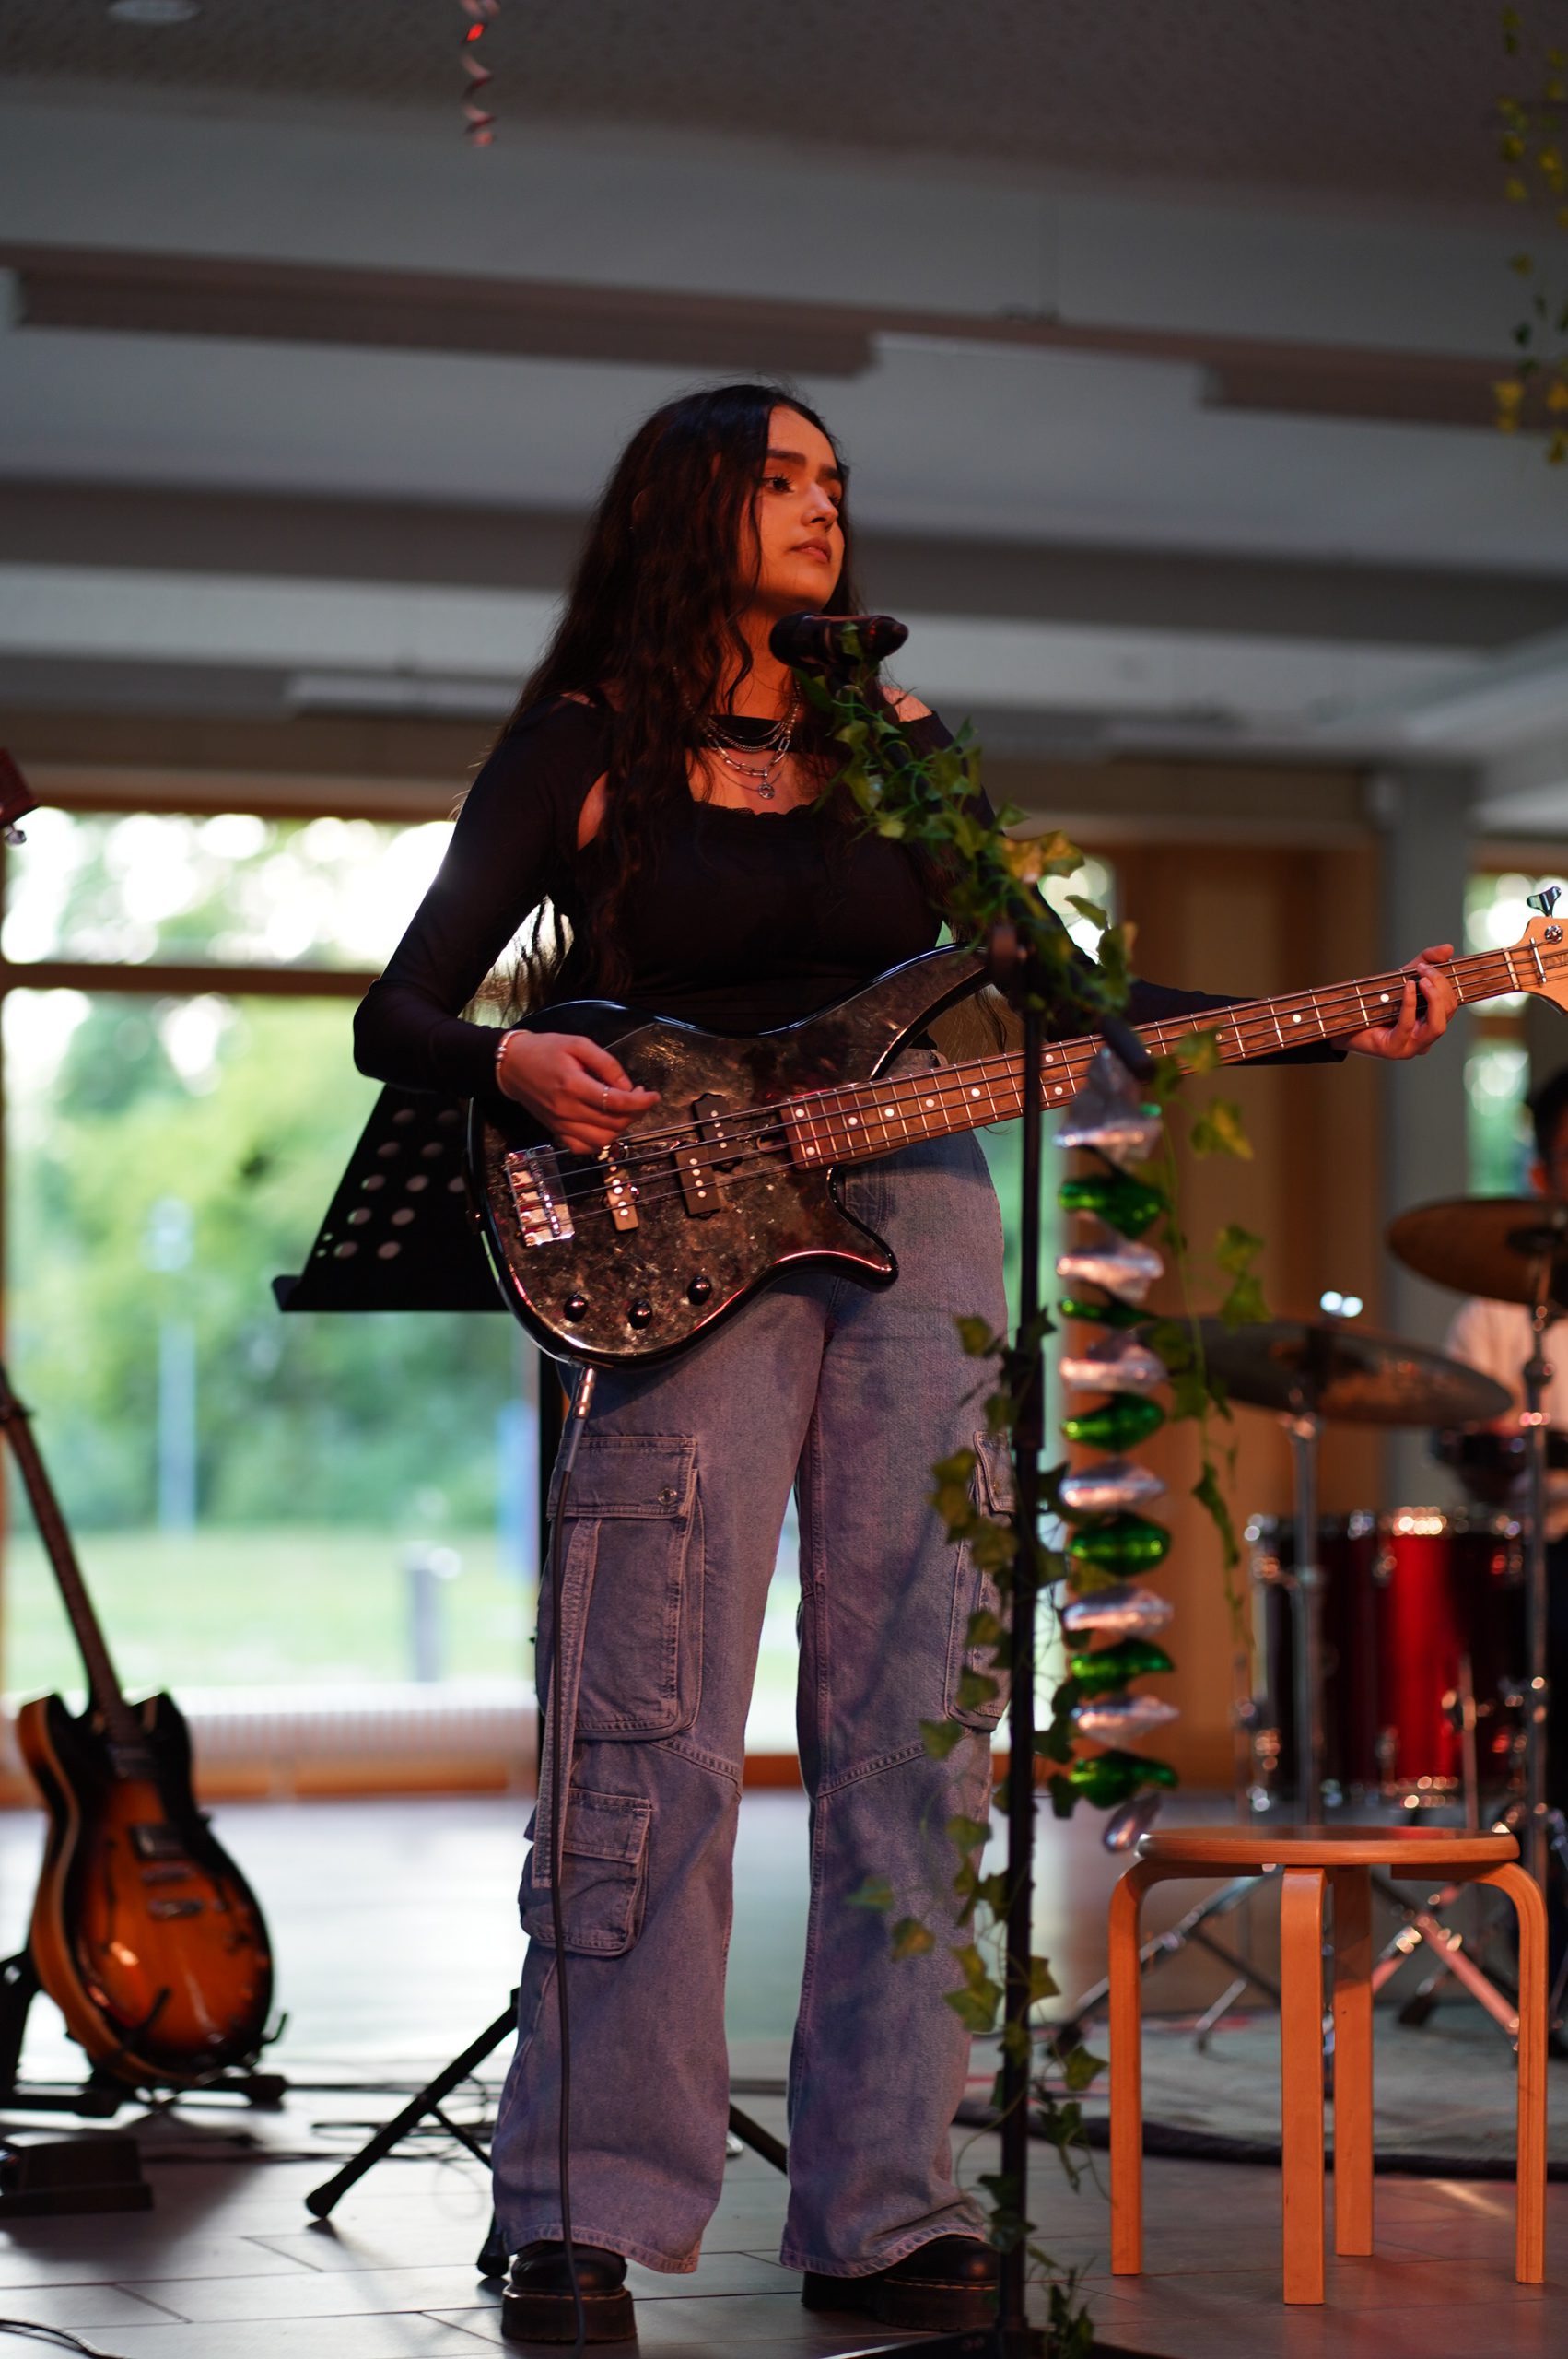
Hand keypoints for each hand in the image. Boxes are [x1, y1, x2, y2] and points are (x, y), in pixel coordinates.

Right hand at [497, 1030, 658, 1152]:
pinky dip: (600, 1141)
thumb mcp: (578, 1044)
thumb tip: (628, 1087)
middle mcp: (567, 1110)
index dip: (641, 1102)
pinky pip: (584, 1148)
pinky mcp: (556, 1132)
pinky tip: (605, 1125)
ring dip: (621, 1127)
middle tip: (637, 1096)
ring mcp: (561, 1125)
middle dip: (635, 1112)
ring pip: (602, 1140)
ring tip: (623, 1110)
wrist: (511, 1065)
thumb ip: (606, 1064)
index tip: (653, 1095)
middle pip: (613, 1123)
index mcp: (573, 1085)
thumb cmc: (545, 1049)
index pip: (616, 1103)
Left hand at [1341, 943, 1456, 1060]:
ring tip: (1421, 979)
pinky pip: (1407, 1026)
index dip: (1444, 983)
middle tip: (1424, 970)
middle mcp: (1424, 1040)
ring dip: (1433, 998)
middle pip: (1448, 1013)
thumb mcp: (1402, 977)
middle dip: (1440, 987)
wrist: (1343, 1023)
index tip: (1428, 966)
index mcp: (1429, 1025)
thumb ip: (1425, 961)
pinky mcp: (1393, 1049)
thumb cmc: (1376, 1003)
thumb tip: (1449, 948)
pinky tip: (1408, 987)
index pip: (1451, 1005)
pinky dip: (1410, 1004)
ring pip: (1437, 1026)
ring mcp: (1410, 1048)